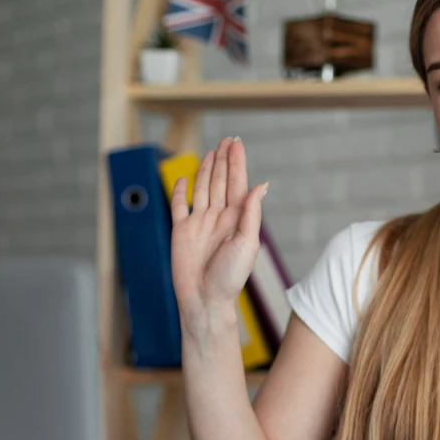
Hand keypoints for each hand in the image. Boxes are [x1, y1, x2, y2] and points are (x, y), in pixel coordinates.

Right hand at [170, 137, 267, 333]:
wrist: (205, 299)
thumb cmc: (230, 277)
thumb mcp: (247, 244)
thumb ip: (251, 214)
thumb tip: (261, 185)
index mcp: (236, 219)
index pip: (237, 183)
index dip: (237, 163)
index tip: (236, 143)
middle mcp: (219, 218)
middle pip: (220, 181)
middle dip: (224, 161)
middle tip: (227, 140)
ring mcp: (199, 223)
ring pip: (202, 188)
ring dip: (206, 170)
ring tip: (212, 152)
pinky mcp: (181, 231)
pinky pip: (179, 206)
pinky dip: (181, 191)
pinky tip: (184, 178)